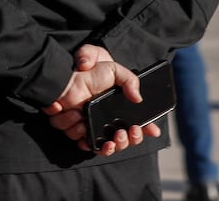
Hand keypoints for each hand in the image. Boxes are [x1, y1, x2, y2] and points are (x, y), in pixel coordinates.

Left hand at [42, 48, 161, 155]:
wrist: (65, 77)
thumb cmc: (89, 73)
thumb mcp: (114, 70)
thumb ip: (130, 80)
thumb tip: (138, 99)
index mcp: (119, 111)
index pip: (137, 126)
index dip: (146, 130)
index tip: (153, 131)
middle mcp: (108, 123)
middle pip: (123, 142)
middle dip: (126, 141)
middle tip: (122, 133)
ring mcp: (93, 128)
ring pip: (106, 147)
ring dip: (103, 138)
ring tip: (94, 123)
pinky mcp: (78, 131)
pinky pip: (84, 144)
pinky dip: (84, 139)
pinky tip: (83, 126)